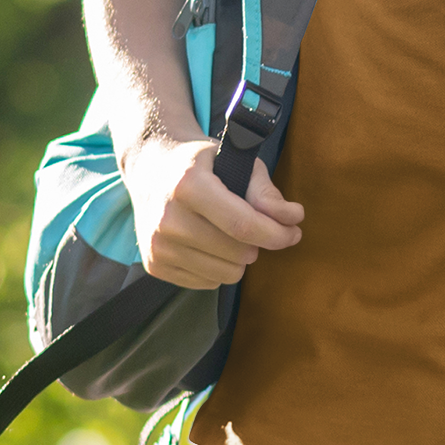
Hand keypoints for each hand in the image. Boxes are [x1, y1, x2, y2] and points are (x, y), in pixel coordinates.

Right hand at [122, 134, 303, 287]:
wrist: (151, 169)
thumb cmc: (203, 164)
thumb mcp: (236, 161)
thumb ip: (266, 191)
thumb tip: (292, 219)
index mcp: (189, 185)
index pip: (243, 225)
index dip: (276, 234)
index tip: (294, 233)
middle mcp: (168, 218)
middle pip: (237, 254)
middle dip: (258, 243)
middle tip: (254, 226)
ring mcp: (157, 245)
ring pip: (226, 274)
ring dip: (238, 258)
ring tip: (228, 233)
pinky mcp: (154, 265)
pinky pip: (207, 282)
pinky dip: (217, 267)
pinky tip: (208, 243)